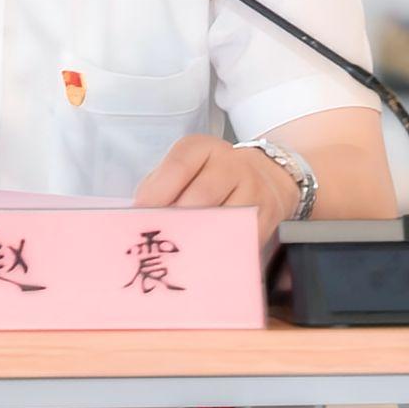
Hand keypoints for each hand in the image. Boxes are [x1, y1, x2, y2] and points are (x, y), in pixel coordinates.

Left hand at [132, 134, 299, 250]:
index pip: (179, 166)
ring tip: (178, 254)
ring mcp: (254, 189)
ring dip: (198, 240)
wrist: (268, 175)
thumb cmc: (212, 175)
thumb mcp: (187, 167)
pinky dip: (220, 251)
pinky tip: (203, 260)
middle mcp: (231, 164)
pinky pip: (240, 238)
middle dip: (177, 220)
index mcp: (204, 148)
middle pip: (201, 196)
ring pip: (223, 220)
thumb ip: (161, 185)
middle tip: (158, 240)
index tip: (140, 214)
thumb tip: (140, 215)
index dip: (157, 192)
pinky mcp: (267, 216)